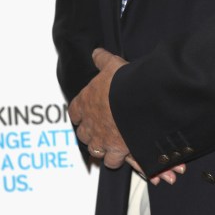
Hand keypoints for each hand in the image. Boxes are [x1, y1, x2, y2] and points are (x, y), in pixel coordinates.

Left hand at [69, 48, 184, 184]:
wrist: (140, 98)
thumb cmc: (123, 81)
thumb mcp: (112, 65)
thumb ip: (102, 60)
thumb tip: (96, 52)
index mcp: (85, 102)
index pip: (74, 113)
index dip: (81, 114)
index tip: (87, 114)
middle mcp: (89, 124)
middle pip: (83, 135)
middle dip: (92, 134)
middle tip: (102, 130)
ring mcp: (101, 139)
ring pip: (95, 151)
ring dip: (103, 148)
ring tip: (112, 144)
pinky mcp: (116, 150)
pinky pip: (112, 161)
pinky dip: (117, 158)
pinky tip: (125, 153)